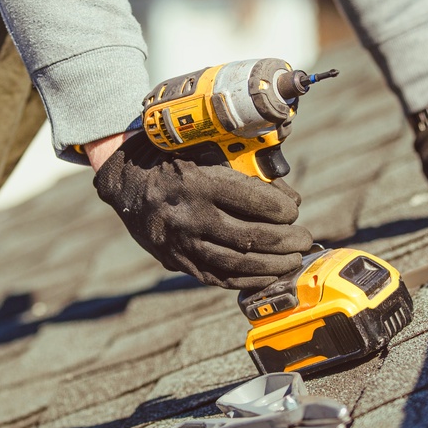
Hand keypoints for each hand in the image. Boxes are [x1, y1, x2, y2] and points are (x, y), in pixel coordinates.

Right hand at [94, 134, 311, 289]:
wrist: (124, 183)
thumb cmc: (170, 158)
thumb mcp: (202, 148)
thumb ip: (242, 165)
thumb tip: (286, 193)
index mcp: (197, 182)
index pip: (252, 201)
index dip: (282, 210)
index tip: (294, 210)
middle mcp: (188, 216)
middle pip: (250, 236)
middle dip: (285, 240)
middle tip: (304, 239)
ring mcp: (180, 243)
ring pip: (236, 262)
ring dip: (272, 265)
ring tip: (292, 260)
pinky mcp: (175, 260)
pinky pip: (217, 277)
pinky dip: (246, 279)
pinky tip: (267, 275)